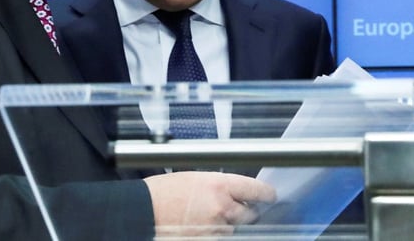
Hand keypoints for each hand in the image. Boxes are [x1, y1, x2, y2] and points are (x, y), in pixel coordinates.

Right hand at [144, 171, 276, 236]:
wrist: (143, 210)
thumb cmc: (163, 192)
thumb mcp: (196, 178)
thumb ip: (220, 186)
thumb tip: (237, 193)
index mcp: (220, 185)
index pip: (257, 190)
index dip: (266, 194)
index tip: (270, 196)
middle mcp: (222, 207)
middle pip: (251, 214)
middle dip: (247, 212)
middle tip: (236, 209)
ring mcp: (216, 228)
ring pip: (235, 229)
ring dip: (229, 225)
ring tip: (208, 218)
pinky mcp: (208, 240)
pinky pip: (222, 237)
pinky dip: (217, 234)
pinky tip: (203, 227)